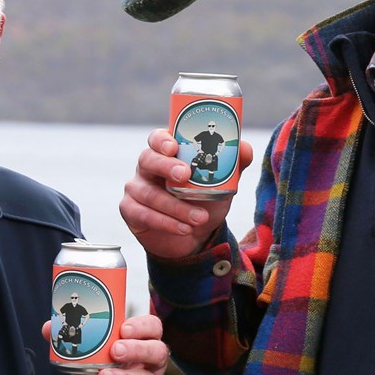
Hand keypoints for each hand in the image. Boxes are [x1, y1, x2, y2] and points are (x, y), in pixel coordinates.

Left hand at [44, 314, 169, 374]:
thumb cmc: (99, 372)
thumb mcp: (86, 355)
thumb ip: (71, 339)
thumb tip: (49, 326)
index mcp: (140, 343)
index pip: (152, 328)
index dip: (143, 326)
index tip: (124, 327)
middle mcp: (150, 362)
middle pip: (158, 350)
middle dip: (137, 349)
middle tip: (115, 349)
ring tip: (105, 373)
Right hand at [120, 129, 253, 259]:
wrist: (195, 235)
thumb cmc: (204, 199)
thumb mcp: (222, 182)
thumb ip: (233, 163)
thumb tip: (244, 148)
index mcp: (166, 153)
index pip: (157, 138)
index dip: (162, 140)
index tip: (174, 146)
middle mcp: (147, 166)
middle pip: (147, 159)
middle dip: (166, 167)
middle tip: (185, 176)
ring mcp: (136, 188)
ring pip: (149, 193)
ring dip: (176, 206)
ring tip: (200, 217)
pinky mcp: (131, 211)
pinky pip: (143, 215)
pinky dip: (166, 223)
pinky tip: (184, 228)